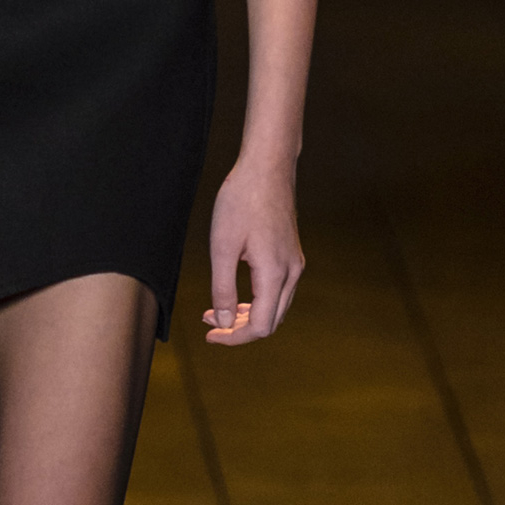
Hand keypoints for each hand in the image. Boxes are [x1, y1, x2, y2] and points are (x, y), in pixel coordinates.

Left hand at [203, 157, 304, 344]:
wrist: (266, 167)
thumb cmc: (241, 200)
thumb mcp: (222, 247)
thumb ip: (223, 289)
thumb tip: (222, 323)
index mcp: (274, 274)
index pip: (260, 326)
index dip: (234, 337)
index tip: (209, 335)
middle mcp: (292, 272)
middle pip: (271, 321)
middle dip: (239, 329)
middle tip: (209, 324)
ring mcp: (295, 263)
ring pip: (275, 307)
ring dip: (247, 315)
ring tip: (217, 312)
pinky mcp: (291, 254)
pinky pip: (278, 290)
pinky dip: (257, 300)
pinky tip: (236, 295)